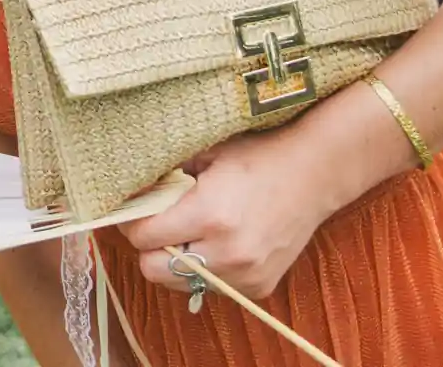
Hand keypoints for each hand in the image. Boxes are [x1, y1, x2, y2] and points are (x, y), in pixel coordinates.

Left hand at [121, 128, 332, 300]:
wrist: (314, 175)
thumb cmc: (257, 157)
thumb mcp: (205, 154)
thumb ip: (165, 176)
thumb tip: (127, 190)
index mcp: (209, 214)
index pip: (143, 237)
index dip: (131, 222)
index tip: (134, 210)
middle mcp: (227, 252)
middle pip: (153, 270)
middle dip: (148, 247)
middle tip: (157, 225)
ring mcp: (245, 275)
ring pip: (180, 284)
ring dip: (174, 262)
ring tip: (189, 234)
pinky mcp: (259, 287)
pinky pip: (211, 289)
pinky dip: (204, 271)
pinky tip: (216, 244)